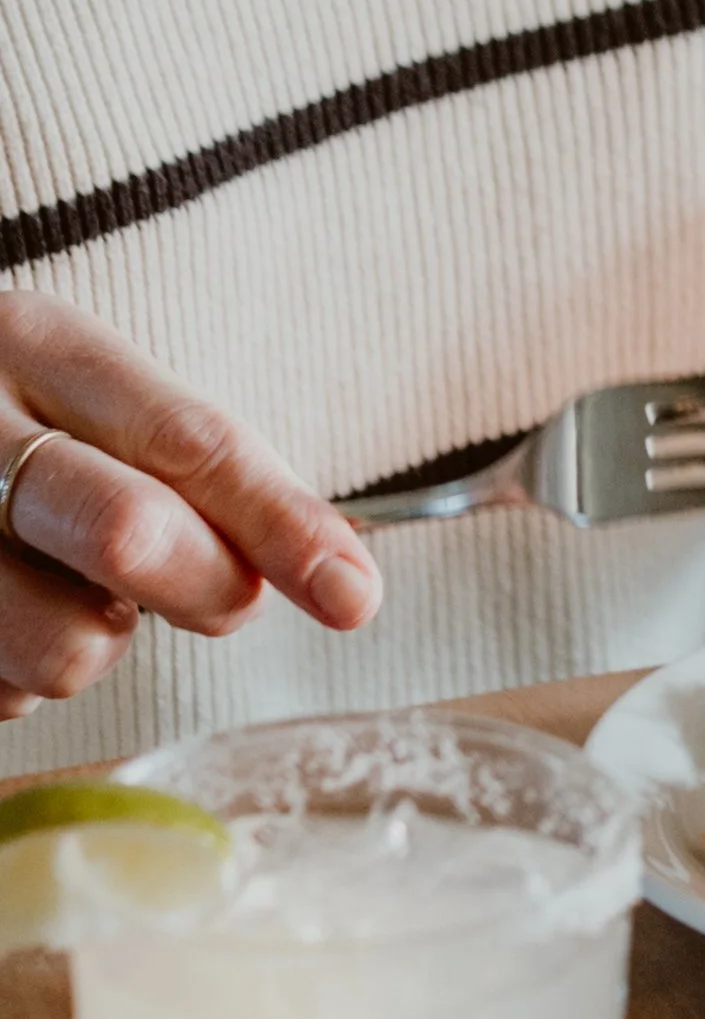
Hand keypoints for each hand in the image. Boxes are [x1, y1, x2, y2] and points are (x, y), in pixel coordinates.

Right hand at [0, 297, 379, 719]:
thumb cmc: (16, 428)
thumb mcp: (96, 404)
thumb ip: (203, 476)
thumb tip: (343, 577)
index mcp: (34, 342)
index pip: (186, 438)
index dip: (282, 524)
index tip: (356, 594)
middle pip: (127, 534)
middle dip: (205, 588)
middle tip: (219, 597)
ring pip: (65, 648)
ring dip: (95, 644)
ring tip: (62, 589)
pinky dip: (17, 676)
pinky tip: (1, 611)